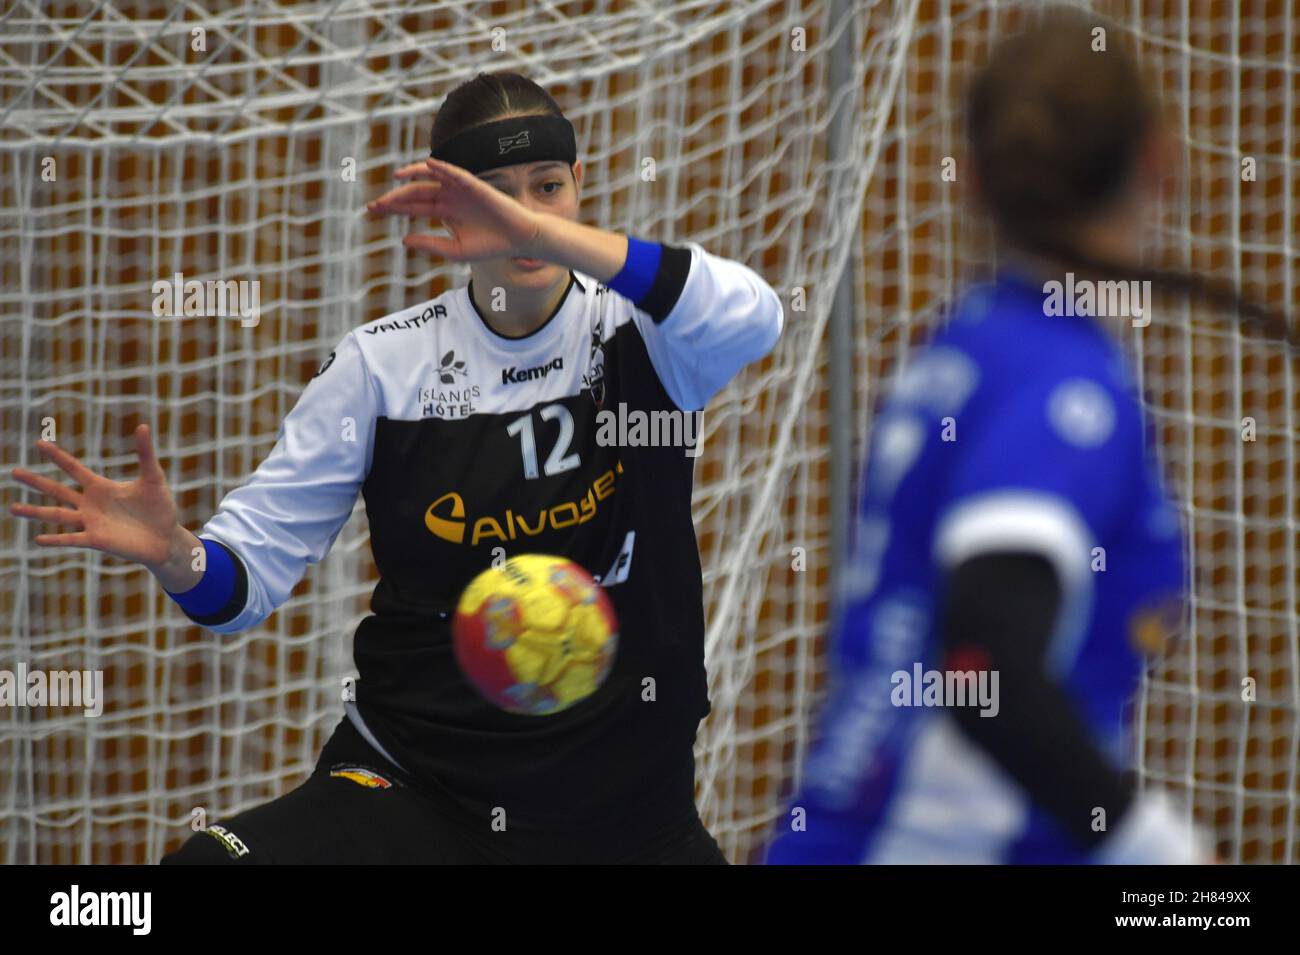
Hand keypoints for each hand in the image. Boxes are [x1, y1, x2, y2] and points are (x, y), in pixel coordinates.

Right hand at [10, 424, 184, 569]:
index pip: (73, 468)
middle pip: (57, 490)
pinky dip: (56, 539)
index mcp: (101, 487)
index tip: (39, 443)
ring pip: (57, 515)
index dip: (57, 456)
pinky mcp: (97, 540)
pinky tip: (38, 539)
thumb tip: (143, 426)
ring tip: (13, 507)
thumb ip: (146, 453)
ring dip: (35, 512)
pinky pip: (72, 539)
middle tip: (13, 472)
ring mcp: (92, 522)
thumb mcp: (153, 478)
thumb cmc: (160, 508)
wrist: (167, 538)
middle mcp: (91, 504)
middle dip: (36, 481)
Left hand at [367, 158, 544, 261]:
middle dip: (395, 197)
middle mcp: (448, 197)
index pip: (413, 205)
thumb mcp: (454, 250)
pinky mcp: (474, 184)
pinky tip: (427, 166)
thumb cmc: (490, 246)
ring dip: (413, 175)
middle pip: (415, 192)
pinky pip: (454, 173)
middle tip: (376, 204)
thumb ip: (429, 244)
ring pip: (430, 177)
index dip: (392, 206)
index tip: (372, 209)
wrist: (518, 240)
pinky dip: (442, 168)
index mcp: (443, 211)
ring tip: (396, 178)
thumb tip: (403, 240)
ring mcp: (459, 189)